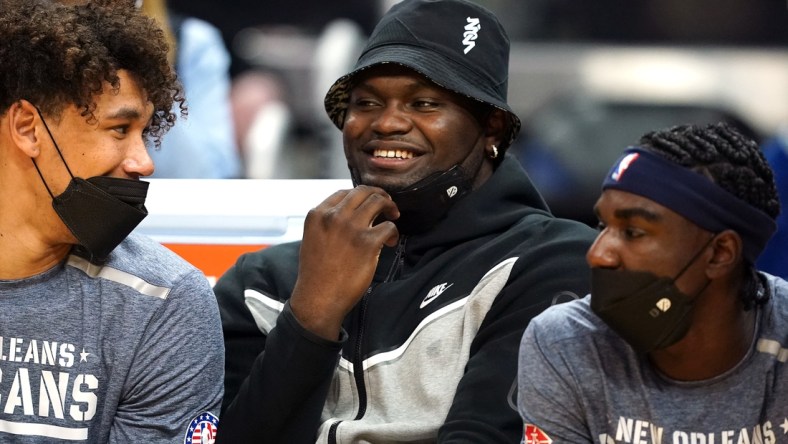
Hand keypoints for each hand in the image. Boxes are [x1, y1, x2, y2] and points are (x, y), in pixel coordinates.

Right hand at [290, 185, 398, 339]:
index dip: (361, 195)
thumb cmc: (316, 275)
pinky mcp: (367, 243)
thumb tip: (350, 215)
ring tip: (393, 217)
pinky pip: (389, 226)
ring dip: (390, 207)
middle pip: (363, 192)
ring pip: (378, 202)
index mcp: (318, 215)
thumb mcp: (312, 239)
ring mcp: (351, 228)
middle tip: (387, 204)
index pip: (344, 193)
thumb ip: (327, 224)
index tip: (369, 203)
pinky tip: (390, 242)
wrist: (318, 299)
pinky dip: (393, 232)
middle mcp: (334, 217)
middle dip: (379, 195)